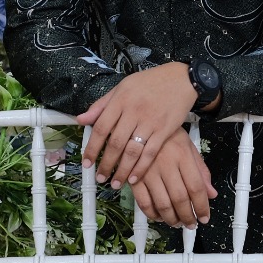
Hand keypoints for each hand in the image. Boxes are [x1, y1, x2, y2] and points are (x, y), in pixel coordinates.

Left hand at [78, 62, 195, 185]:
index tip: (86, 163)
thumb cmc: (149, 82)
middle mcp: (134, 111)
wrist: (181, 79)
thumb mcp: (122, 87)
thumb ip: (102, 104)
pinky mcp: (165, 130)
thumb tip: (80, 119)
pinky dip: (141, 168)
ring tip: (115, 183)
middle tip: (100, 178)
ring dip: (122, 170)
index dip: (92, 148)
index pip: (101, 127)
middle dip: (106, 164)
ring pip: (132, 151)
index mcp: (120, 100)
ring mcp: (150, 122)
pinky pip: (150, 153)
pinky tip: (134, 178)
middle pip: (115, 143)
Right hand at [131, 129, 217, 227]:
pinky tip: (159, 216)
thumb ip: (201, 171)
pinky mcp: (133, 178)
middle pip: (180, 198)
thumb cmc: (167, 136)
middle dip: (187, 216)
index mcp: (183, 156)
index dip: (202, 206)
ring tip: (177, 222)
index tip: (204, 217)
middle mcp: (166, 164)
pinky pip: (143, 202)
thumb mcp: (189, 147)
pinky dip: (152, 214)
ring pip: (162, 204)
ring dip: (171, 219)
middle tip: (191, 224)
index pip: (196, 187)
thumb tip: (212, 194)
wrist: (141, 123)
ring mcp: (148, 172)